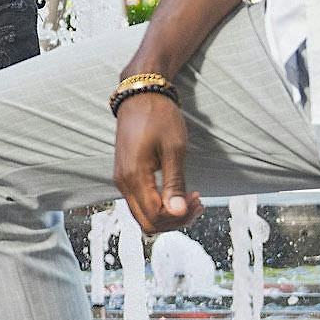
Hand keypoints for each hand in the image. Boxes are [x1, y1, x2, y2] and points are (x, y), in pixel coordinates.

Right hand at [114, 89, 199, 234]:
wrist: (140, 95)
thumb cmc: (159, 117)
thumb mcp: (174, 148)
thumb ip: (175, 183)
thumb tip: (178, 212)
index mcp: (134, 176)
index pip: (154, 216)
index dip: (179, 217)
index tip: (197, 199)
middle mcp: (123, 182)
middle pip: (147, 223)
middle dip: (175, 220)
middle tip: (197, 203)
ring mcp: (122, 180)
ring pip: (143, 215)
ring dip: (168, 214)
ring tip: (190, 198)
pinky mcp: (125, 176)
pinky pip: (140, 203)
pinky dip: (159, 205)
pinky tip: (176, 193)